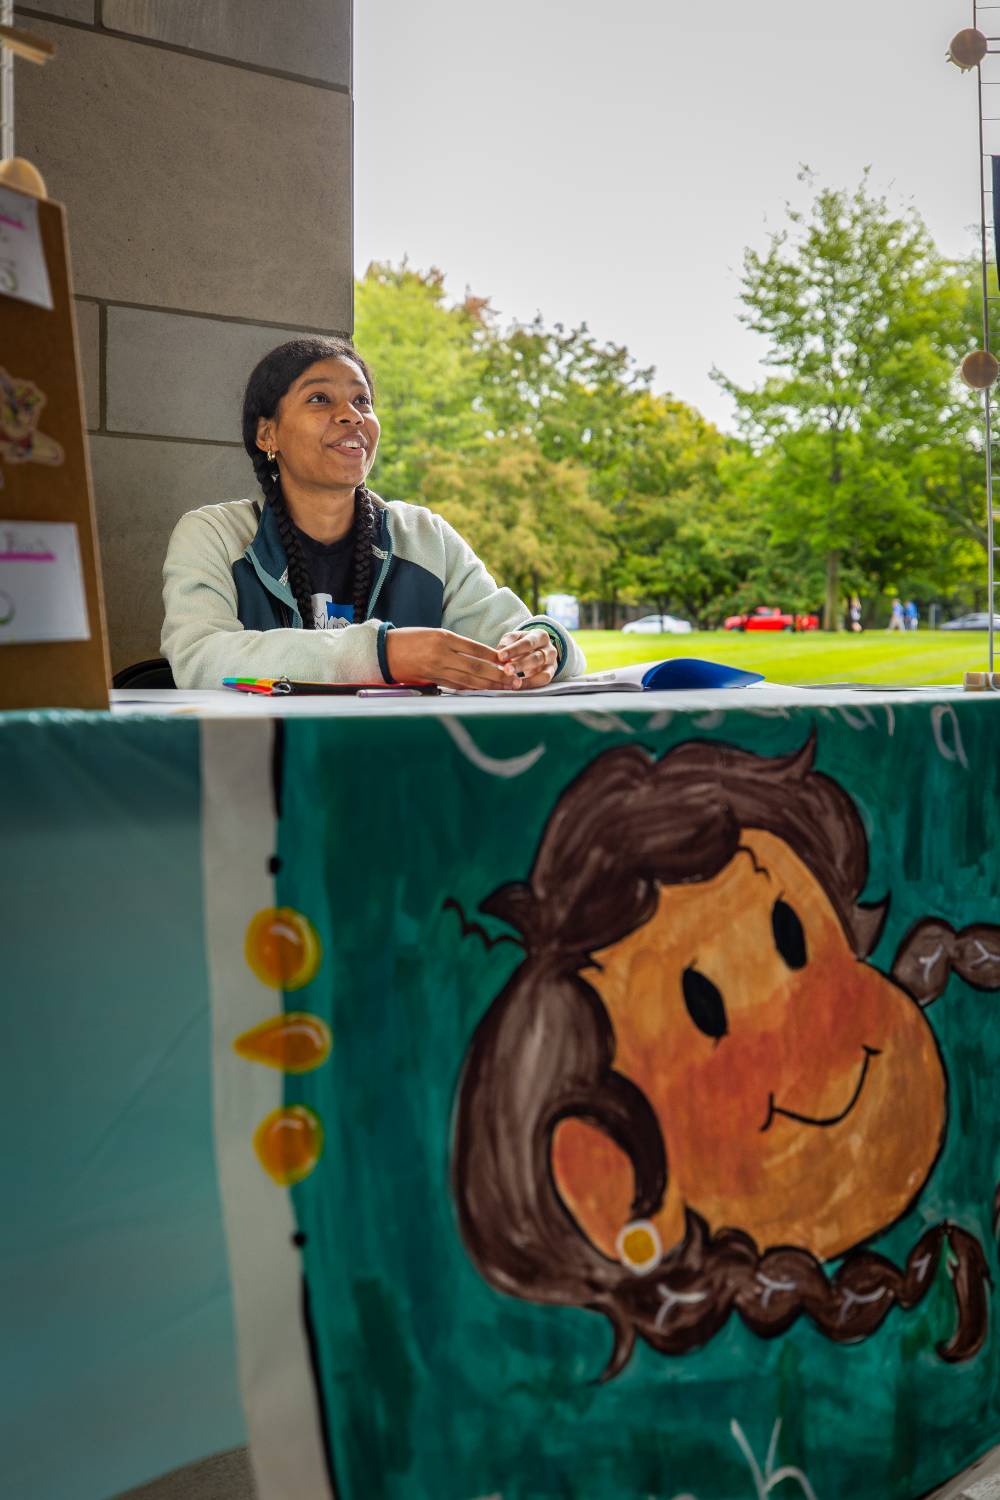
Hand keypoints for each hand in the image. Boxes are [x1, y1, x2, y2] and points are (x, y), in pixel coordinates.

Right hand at [385, 627, 510, 690]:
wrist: (384, 652)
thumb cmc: (410, 640)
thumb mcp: (434, 634)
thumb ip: (456, 644)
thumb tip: (482, 656)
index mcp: (443, 638)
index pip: (476, 648)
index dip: (494, 657)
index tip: (509, 662)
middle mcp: (442, 654)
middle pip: (476, 667)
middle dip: (498, 675)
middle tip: (515, 679)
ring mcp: (437, 670)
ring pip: (468, 680)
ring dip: (489, 685)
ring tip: (506, 688)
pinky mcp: (432, 680)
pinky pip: (456, 686)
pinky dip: (472, 689)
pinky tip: (485, 691)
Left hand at [497, 627, 558, 688]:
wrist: (537, 649)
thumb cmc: (522, 643)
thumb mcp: (514, 638)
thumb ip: (506, 643)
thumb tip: (498, 653)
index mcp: (540, 636)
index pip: (527, 642)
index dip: (514, 650)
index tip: (500, 656)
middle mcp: (549, 649)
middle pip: (536, 658)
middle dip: (520, 665)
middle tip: (506, 670)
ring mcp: (552, 663)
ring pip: (542, 672)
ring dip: (527, 679)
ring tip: (513, 682)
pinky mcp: (551, 674)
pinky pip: (543, 681)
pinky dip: (531, 684)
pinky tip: (519, 686)